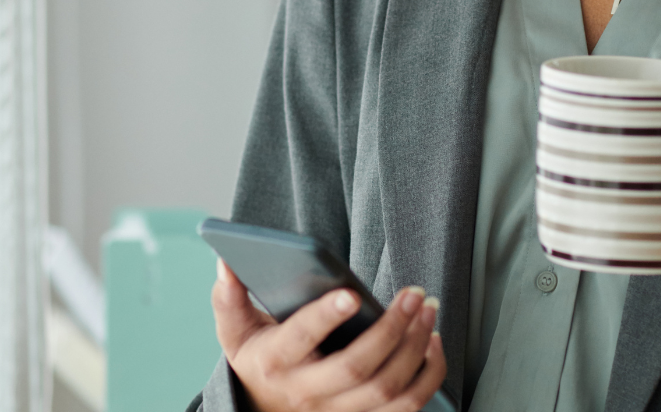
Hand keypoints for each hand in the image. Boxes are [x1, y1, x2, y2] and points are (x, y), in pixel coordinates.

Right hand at [212, 259, 446, 411]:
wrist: (266, 408)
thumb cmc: (259, 357)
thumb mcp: (234, 330)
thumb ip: (229, 297)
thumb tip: (226, 263)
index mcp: (276, 363)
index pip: (302, 341)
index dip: (326, 318)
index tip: (351, 294)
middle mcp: (308, 394)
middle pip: (356, 368)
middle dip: (391, 329)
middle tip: (415, 294)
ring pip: (387, 390)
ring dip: (415, 349)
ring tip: (428, 310)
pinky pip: (406, 406)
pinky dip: (428, 375)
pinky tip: (434, 341)